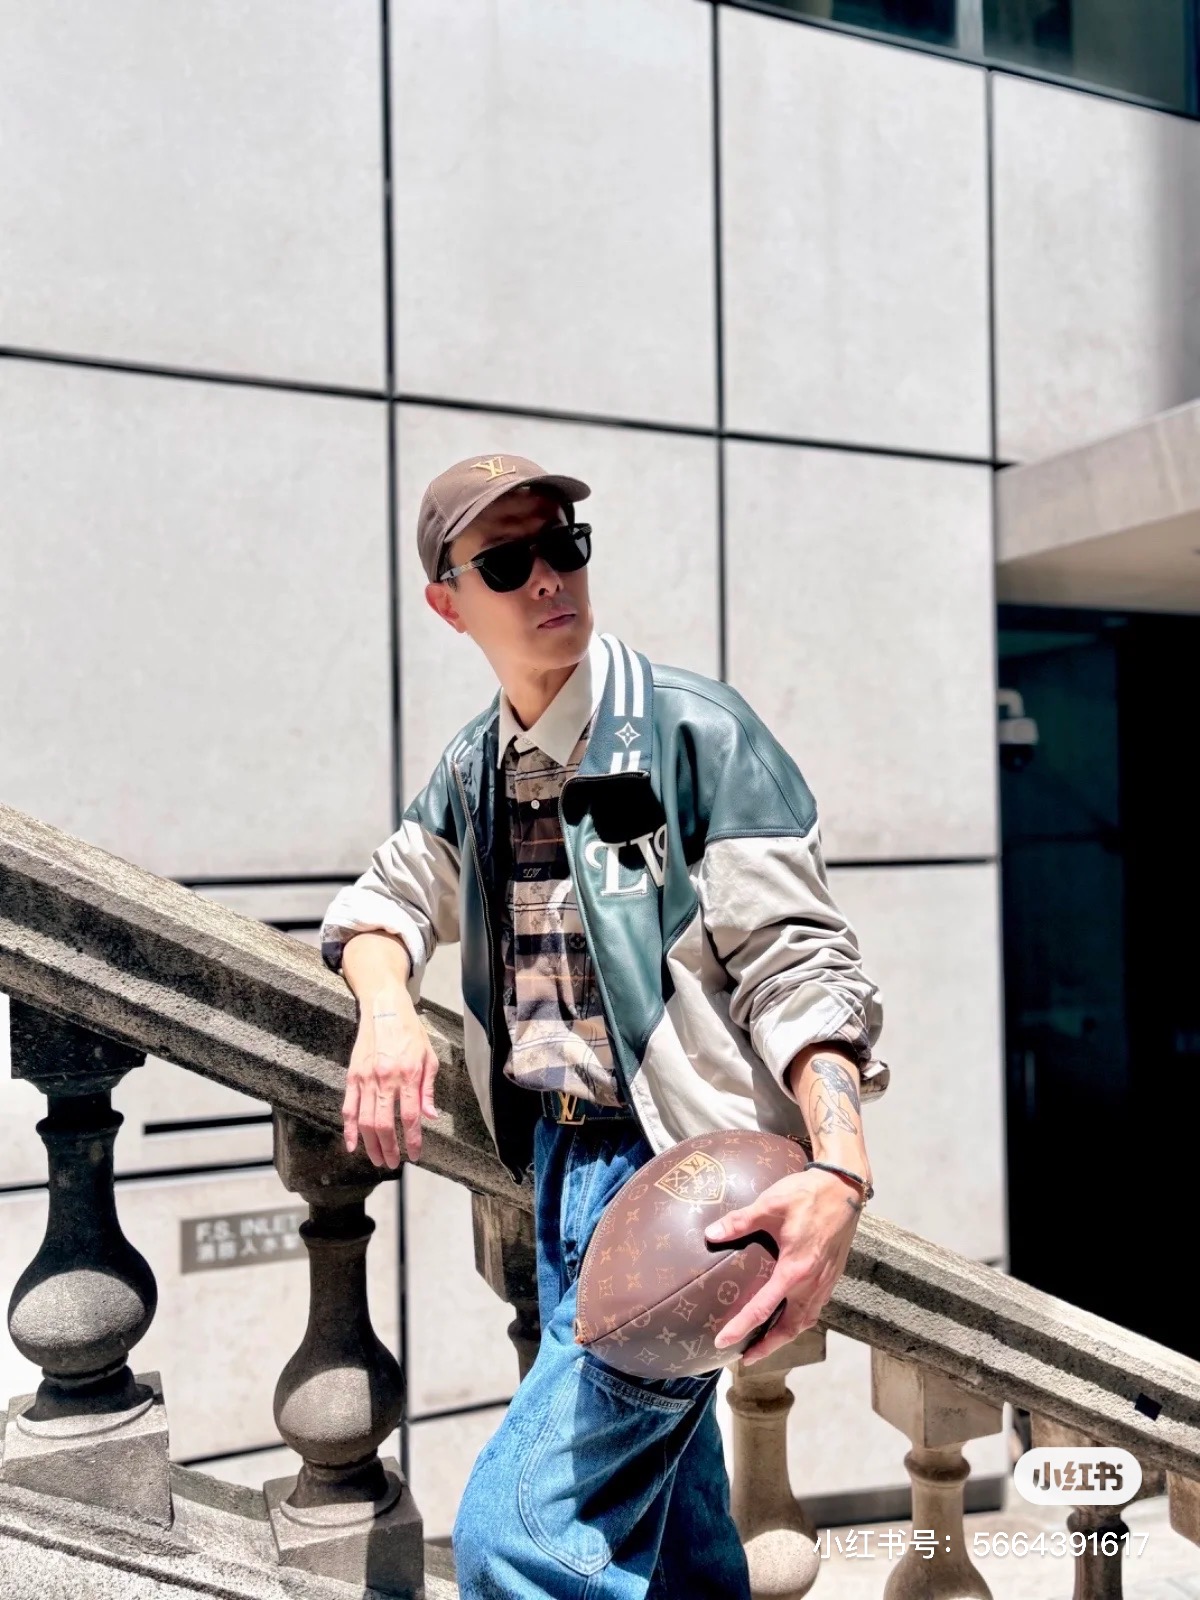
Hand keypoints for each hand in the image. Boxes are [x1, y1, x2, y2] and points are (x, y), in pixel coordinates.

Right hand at [341, 1001, 439, 1168]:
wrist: (384, 1009)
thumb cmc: (410, 1033)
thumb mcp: (429, 1057)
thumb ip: (428, 1089)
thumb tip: (430, 1116)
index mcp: (408, 1075)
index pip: (410, 1117)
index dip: (412, 1140)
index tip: (415, 1154)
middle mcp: (386, 1079)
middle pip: (384, 1124)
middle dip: (389, 1148)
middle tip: (394, 1163)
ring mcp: (366, 1079)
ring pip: (365, 1120)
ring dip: (371, 1144)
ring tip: (378, 1159)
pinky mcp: (353, 1076)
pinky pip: (349, 1108)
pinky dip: (349, 1129)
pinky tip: (353, 1145)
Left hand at [703, 1168, 862, 1364]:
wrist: (845, 1186)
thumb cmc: (807, 1194)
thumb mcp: (770, 1204)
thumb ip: (740, 1221)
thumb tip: (710, 1234)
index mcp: (795, 1269)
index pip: (763, 1309)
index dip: (741, 1328)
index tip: (723, 1342)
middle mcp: (813, 1282)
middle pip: (790, 1327)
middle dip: (768, 1347)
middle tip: (746, 1358)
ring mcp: (826, 1280)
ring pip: (806, 1320)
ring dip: (786, 1335)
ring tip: (767, 1343)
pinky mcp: (833, 1274)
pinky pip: (816, 1307)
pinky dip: (800, 1319)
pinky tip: (790, 1314)